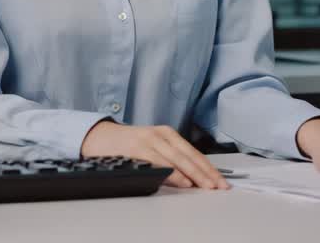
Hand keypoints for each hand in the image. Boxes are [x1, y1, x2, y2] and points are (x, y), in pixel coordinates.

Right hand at [81, 120, 229, 189]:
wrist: (99, 137)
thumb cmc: (127, 146)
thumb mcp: (153, 148)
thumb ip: (171, 160)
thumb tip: (193, 179)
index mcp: (168, 133)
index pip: (194, 153)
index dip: (209, 168)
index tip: (221, 181)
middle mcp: (161, 134)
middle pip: (190, 156)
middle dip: (206, 173)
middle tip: (219, 186)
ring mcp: (149, 140)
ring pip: (178, 159)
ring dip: (194, 174)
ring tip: (206, 186)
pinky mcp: (137, 148)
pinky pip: (159, 162)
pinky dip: (173, 173)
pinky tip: (183, 181)